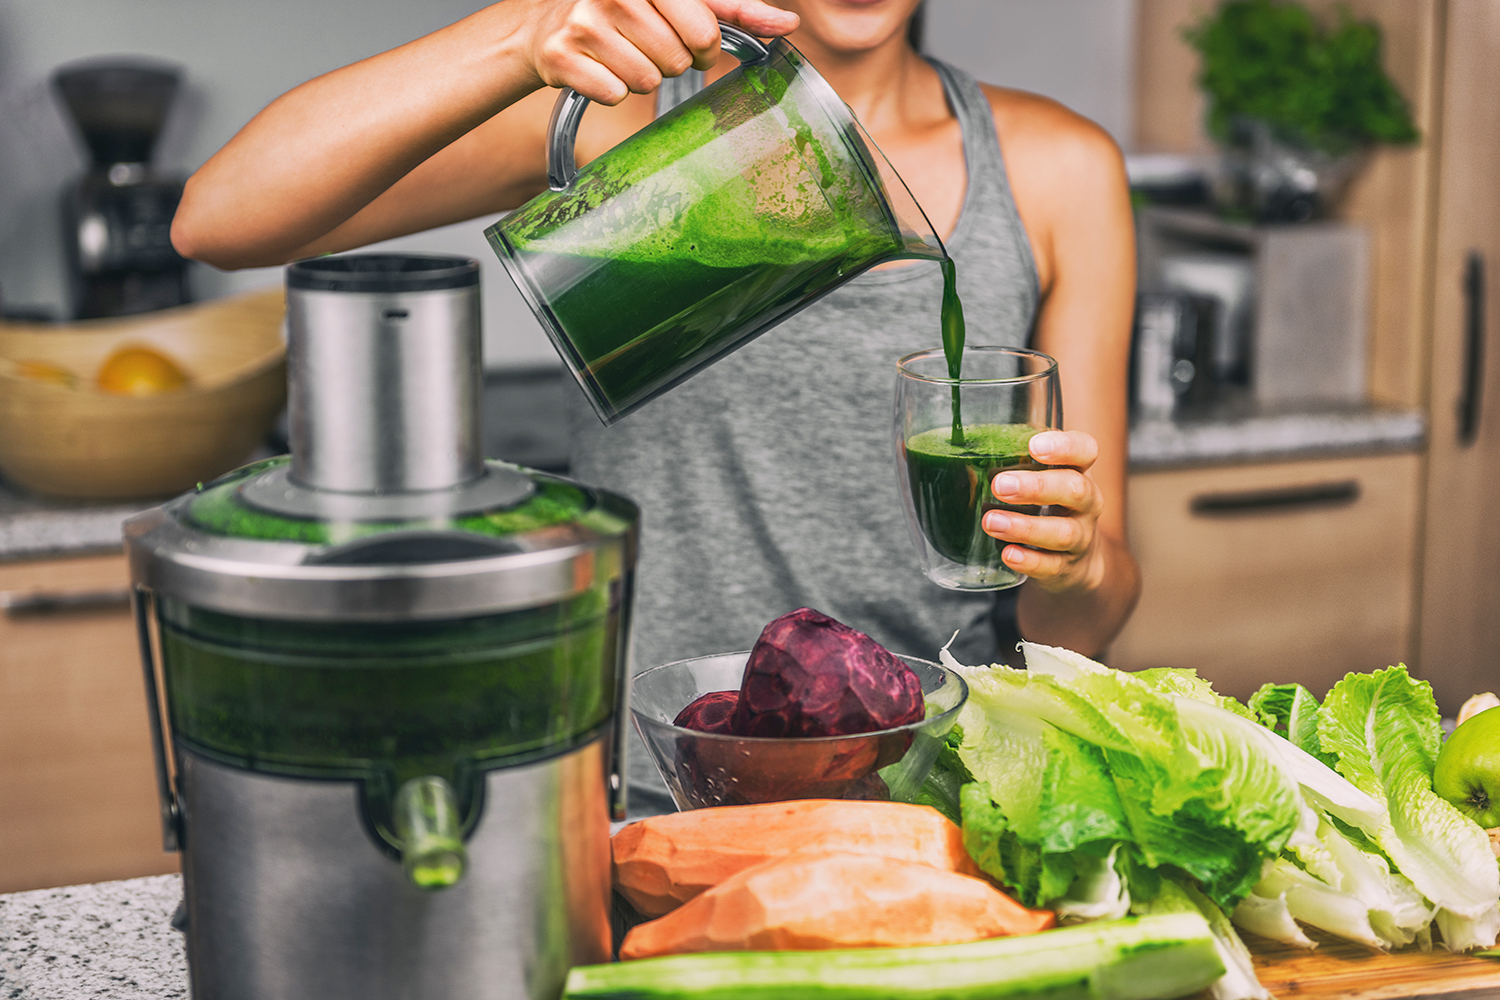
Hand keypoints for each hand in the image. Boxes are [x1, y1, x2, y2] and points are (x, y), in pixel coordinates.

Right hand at [523, 0, 799, 104]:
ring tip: (623, 56)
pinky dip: (612, 90)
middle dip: (671, 62)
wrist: (549, 27)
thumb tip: (788, 23)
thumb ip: (733, 11)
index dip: (703, 46)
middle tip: (650, 47)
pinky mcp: (562, 56)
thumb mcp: (679, 2)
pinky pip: (614, 94)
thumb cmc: (626, 12)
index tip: (689, 39)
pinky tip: (600, 70)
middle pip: (677, 59)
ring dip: (642, 78)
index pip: (704, 29)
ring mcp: (584, 22)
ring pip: (646, 80)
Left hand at [982, 430, 1105, 594]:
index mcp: (1077, 470)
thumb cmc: (1048, 506)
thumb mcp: (1037, 480)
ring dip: (1025, 527)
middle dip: (1036, 487)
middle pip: (1075, 490)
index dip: (1065, 446)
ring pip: (1063, 532)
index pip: (1085, 449)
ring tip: (992, 522)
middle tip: (1000, 485)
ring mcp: (1080, 537)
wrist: (1075, 560)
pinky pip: (1052, 566)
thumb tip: (959, 462)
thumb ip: (1010, 467)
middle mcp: (1086, 502)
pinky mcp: (1067, 568)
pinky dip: (1029, 561)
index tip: (1034, 446)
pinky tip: (1008, 554)